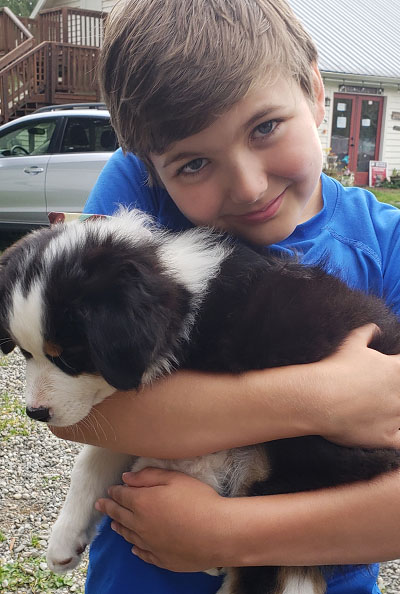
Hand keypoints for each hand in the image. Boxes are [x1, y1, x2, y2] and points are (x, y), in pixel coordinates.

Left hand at [95, 467, 230, 571]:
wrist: (218, 533)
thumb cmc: (198, 500)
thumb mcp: (174, 479)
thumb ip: (148, 476)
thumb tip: (126, 478)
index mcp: (142, 503)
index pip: (122, 496)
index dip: (115, 491)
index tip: (110, 489)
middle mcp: (140, 525)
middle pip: (120, 515)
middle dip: (109, 508)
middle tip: (100, 505)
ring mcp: (150, 545)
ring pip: (129, 535)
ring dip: (119, 527)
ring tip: (114, 524)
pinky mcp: (162, 559)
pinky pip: (143, 554)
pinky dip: (136, 548)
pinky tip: (134, 547)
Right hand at [314, 324, 399, 448]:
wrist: (319, 397)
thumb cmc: (335, 369)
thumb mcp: (351, 343)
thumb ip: (367, 333)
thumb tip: (375, 328)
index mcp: (397, 369)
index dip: (397, 368)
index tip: (390, 375)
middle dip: (396, 391)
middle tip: (381, 393)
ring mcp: (396, 417)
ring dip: (397, 412)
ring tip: (384, 410)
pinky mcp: (386, 437)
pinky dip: (398, 437)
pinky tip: (390, 433)